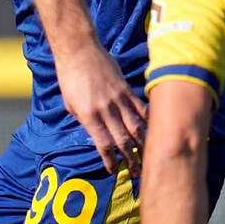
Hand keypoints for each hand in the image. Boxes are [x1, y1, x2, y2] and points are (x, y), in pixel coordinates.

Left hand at [55, 44, 145, 175]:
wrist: (79, 51)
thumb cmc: (70, 78)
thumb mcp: (70, 104)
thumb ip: (85, 121)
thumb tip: (97, 134)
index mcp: (89, 116)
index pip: (104, 145)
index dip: (111, 160)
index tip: (114, 171)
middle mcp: (106, 110)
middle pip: (123, 140)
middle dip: (131, 159)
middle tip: (137, 172)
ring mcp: (118, 99)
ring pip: (136, 126)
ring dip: (142, 144)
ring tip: (148, 157)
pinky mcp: (126, 89)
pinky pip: (141, 108)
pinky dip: (148, 121)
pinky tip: (154, 131)